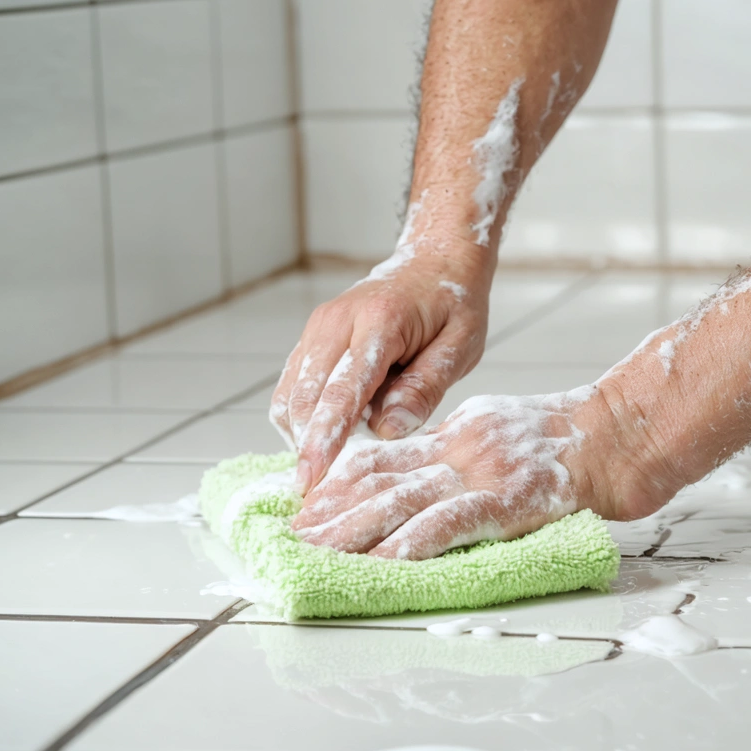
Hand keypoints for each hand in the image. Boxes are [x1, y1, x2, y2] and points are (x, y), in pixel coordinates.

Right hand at [271, 241, 489, 492]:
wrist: (435, 258)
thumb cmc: (454, 304)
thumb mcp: (460, 346)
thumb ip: (425, 387)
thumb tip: (389, 430)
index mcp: (379, 322)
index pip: (342, 390)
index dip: (325, 437)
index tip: (312, 477)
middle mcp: (338, 321)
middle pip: (304, 396)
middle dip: (305, 446)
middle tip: (316, 492)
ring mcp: (319, 327)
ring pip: (290, 393)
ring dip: (303, 433)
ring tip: (332, 462)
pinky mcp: (313, 337)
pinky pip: (293, 385)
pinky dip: (303, 416)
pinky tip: (330, 435)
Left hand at [290, 385, 648, 559]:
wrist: (613, 436)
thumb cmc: (560, 441)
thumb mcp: (494, 429)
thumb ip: (453, 450)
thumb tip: (411, 472)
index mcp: (454, 433)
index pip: (384, 458)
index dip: (340, 483)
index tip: (306, 503)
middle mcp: (458, 449)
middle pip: (382, 481)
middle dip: (333, 511)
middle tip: (294, 534)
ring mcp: (482, 474)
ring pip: (406, 503)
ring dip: (356, 531)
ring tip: (319, 553)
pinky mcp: (509, 502)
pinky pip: (453, 524)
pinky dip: (414, 543)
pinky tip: (384, 561)